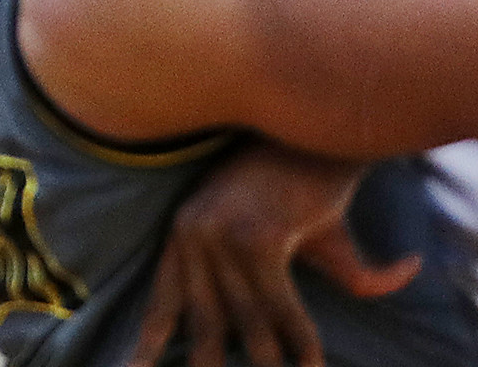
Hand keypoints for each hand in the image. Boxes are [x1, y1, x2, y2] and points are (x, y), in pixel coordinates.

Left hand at [130, 142, 418, 366]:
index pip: (165, 297)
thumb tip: (318, 351)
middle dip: (206, 361)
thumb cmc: (311, 186)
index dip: (151, 339)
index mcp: (186, 231)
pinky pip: (279, 307)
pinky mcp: (258, 239)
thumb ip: (302, 293)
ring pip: (247, 322)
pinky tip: (312, 363)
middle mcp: (193, 233)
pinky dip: (300, 338)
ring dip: (268, 361)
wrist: (326, 132)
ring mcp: (222, 235)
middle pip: (202, 320)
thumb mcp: (297, 242)